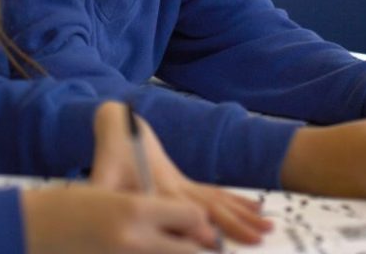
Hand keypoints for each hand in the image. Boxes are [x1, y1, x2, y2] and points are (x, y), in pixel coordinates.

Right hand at [22, 185, 211, 253]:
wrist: (33, 229)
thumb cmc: (73, 208)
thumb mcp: (117, 197)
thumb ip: (155, 211)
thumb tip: (197, 228)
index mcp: (135, 210)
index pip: (193, 217)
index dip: (197, 221)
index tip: (193, 223)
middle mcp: (135, 241)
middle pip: (192, 252)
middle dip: (197, 249)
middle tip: (193, 245)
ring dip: (174, 253)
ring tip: (165, 246)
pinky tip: (144, 251)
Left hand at [89, 102, 271, 245]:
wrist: (122, 127)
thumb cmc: (111, 156)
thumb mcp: (101, 176)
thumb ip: (102, 194)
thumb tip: (98, 213)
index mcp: (157, 186)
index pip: (182, 209)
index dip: (196, 225)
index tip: (213, 240)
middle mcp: (177, 185)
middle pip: (210, 207)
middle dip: (233, 224)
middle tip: (257, 240)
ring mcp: (185, 183)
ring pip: (219, 201)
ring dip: (243, 216)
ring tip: (268, 228)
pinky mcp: (187, 183)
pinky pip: (217, 194)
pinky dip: (239, 203)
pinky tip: (259, 210)